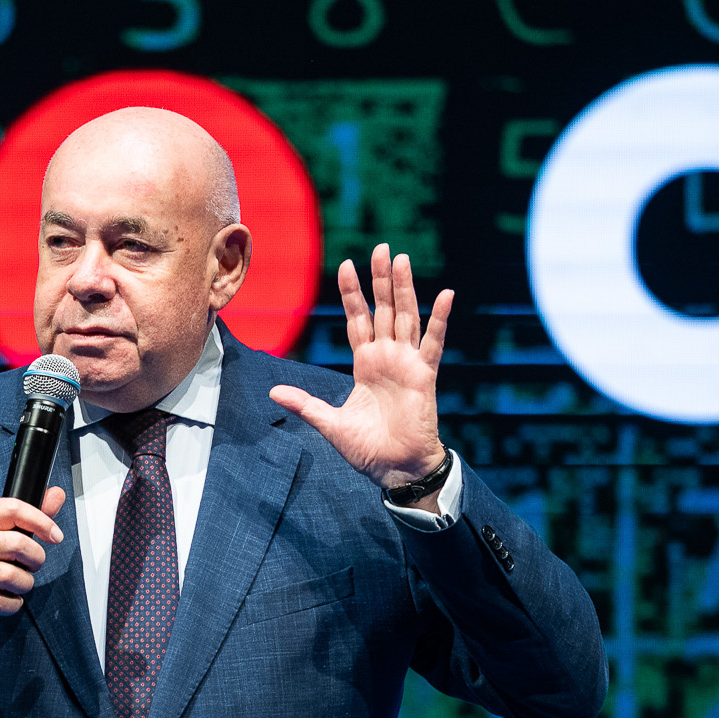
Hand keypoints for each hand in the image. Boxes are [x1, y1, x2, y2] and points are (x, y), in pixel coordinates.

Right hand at [0, 487, 66, 639]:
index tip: (55, 535)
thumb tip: (57, 494)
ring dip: (25, 583)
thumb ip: (26, 517)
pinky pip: (4, 602)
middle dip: (36, 558)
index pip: (11, 509)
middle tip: (32, 565)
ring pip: (13, 575)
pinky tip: (5, 598)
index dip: (40, 520)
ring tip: (17, 583)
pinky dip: (13, 603)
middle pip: (18, 544)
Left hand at [269, 244, 452, 504]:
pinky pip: (433, 343)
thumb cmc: (367, 449)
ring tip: (402, 259)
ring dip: (404, 288)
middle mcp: (387, 357)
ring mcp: (407, 364)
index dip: (353, 294)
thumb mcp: (329, 424)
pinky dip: (440, 319)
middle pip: (384, 310)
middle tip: (381, 248)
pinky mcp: (424, 376)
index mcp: (365, 364)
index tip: (347, 265)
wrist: (395, 469)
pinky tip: (445, 294)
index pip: (358, 320)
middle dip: (380, 280)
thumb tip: (273, 391)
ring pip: (406, 317)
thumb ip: (306, 404)